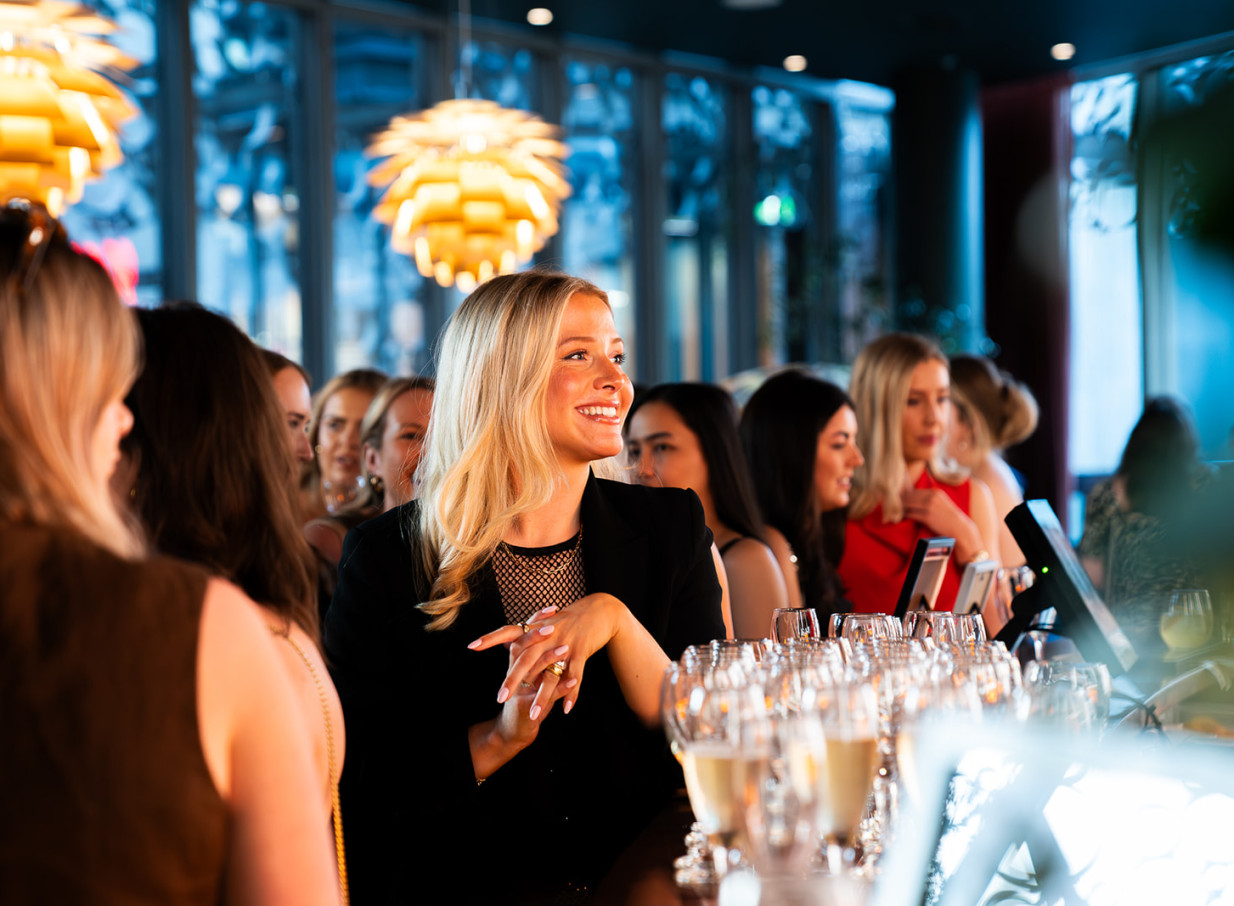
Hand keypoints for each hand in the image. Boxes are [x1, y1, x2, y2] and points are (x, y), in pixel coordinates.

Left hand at [468, 593, 624, 717]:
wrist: (600, 610)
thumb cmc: (571, 617)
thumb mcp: (547, 622)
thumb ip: (527, 633)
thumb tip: (507, 641)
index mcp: (537, 627)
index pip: (509, 632)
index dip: (490, 639)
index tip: (472, 646)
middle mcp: (548, 634)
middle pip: (526, 659)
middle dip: (513, 680)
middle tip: (500, 698)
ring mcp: (565, 643)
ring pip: (551, 673)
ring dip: (543, 696)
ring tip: (534, 714)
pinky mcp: (581, 651)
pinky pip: (575, 675)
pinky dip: (571, 693)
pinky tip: (566, 709)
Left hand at [900, 487, 983, 558]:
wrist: (960, 529)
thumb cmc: (949, 518)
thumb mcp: (941, 503)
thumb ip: (929, 499)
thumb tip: (912, 498)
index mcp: (935, 492)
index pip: (914, 491)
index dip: (904, 496)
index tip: (896, 500)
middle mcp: (932, 497)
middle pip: (909, 496)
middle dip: (899, 501)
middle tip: (890, 505)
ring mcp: (929, 506)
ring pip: (908, 504)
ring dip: (900, 508)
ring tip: (893, 511)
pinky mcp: (927, 516)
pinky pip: (911, 514)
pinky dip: (904, 515)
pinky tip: (899, 517)